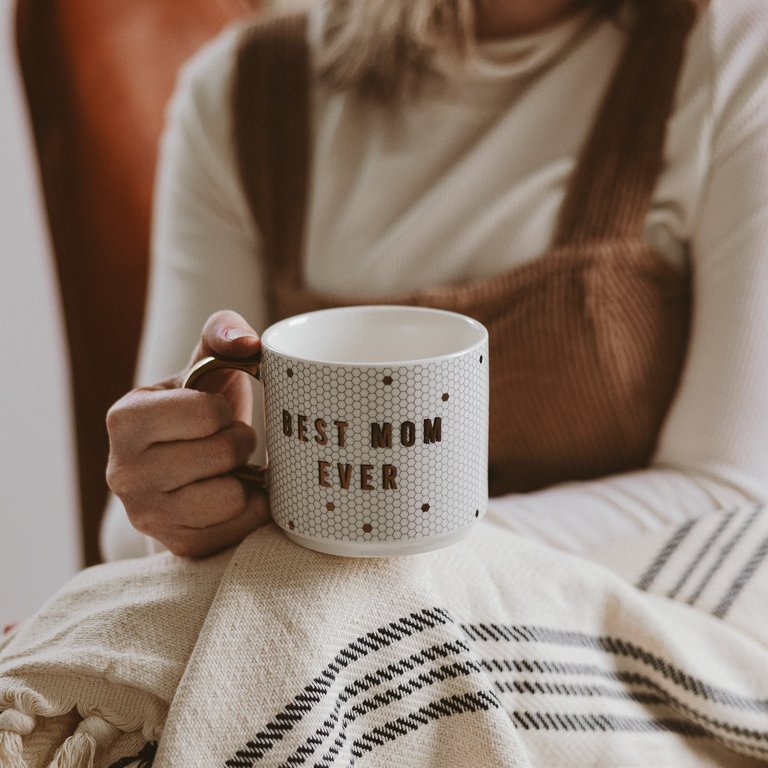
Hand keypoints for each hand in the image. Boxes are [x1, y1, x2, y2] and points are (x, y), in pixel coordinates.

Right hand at [106, 310, 269, 556]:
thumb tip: (247, 342)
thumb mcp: (207, 363)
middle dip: (238, 443)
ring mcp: (147, 515)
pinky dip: (250, 509)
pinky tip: (234, 495)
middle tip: (228, 441)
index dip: (224, 410)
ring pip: (229, 496)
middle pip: (221, 454)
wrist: (193, 465)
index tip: (214, 413)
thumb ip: (223, 333)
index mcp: (125, 419)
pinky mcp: (177, 545)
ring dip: (244, 477)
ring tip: (228, 468)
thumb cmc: (203, 406)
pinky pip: (238, 529)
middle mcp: (123, 472)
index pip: (206, 413)